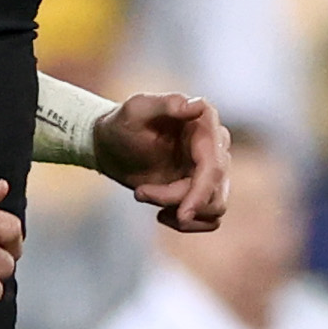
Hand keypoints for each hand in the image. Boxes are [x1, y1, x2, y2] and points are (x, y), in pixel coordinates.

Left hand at [92, 91, 229, 230]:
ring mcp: (212, 170)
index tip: (182, 215)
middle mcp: (216, 146)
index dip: (201, 194)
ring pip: (213, 208)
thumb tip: (197, 105)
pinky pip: (210, 219)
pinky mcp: (204, 189)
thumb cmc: (122, 124)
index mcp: (205, 123)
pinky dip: (187, 223)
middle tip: (139, 192)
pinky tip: (161, 213)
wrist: (111, 145)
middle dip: (176, 200)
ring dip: (177, 210)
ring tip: (143, 193)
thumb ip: (166, 105)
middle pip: (214, 192)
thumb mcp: (136, 110)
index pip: (214, 167)